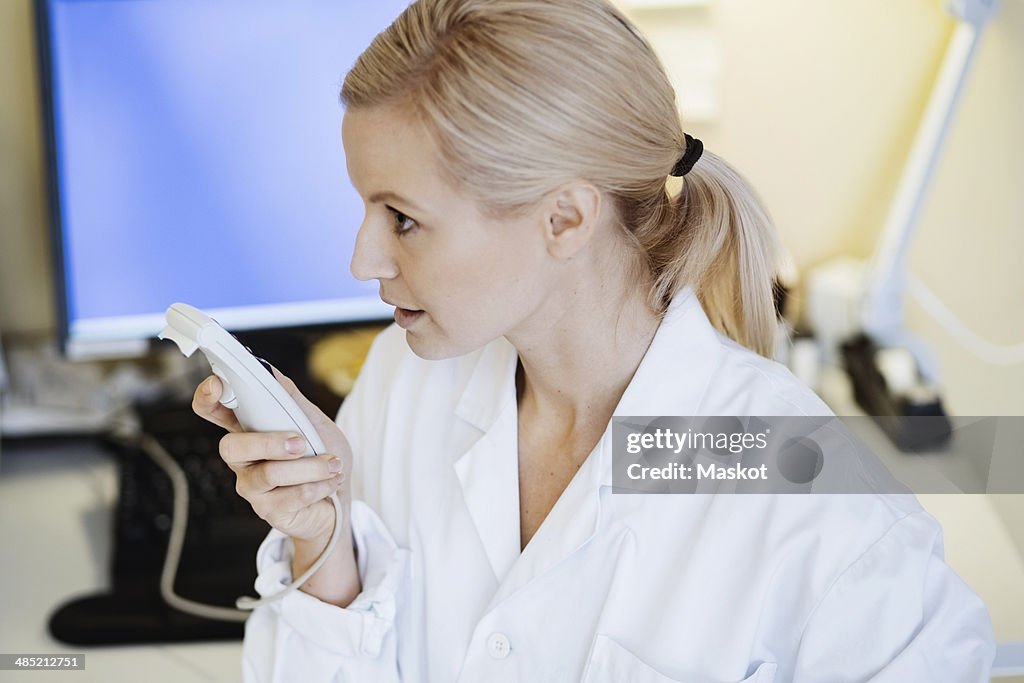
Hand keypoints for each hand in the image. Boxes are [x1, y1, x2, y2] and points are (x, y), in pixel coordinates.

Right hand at [192, 369, 352, 541]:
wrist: (340, 496)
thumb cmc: (322, 454)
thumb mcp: (313, 422)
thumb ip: (290, 399)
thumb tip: (271, 372)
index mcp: (248, 430)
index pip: (213, 412)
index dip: (207, 398)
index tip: (217, 385)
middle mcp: (243, 459)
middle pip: (230, 447)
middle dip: (268, 442)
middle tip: (301, 443)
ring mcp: (252, 487)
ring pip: (268, 474)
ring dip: (309, 467)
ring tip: (333, 464)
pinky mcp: (268, 510)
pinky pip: (289, 497)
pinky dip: (319, 485)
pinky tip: (332, 481)